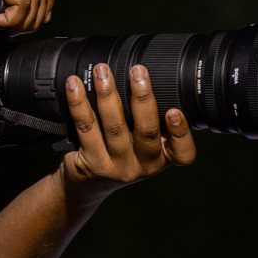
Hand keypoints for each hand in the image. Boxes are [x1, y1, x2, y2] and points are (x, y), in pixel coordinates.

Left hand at [57, 63, 195, 207]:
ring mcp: (116, 166)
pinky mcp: (91, 163)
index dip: (181, 133)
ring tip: (103, 71)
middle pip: (146, 132)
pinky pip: (86, 128)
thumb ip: (149, 122)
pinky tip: (75, 85)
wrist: (86, 185)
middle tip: (138, 71)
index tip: (175, 111)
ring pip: (114, 127)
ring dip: (108, 94)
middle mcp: (142, 165)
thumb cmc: (118, 156)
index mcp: (161, 158)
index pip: (182, 152)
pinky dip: (79, 103)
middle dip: (142, 98)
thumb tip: (145, 78)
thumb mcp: (141, 146)